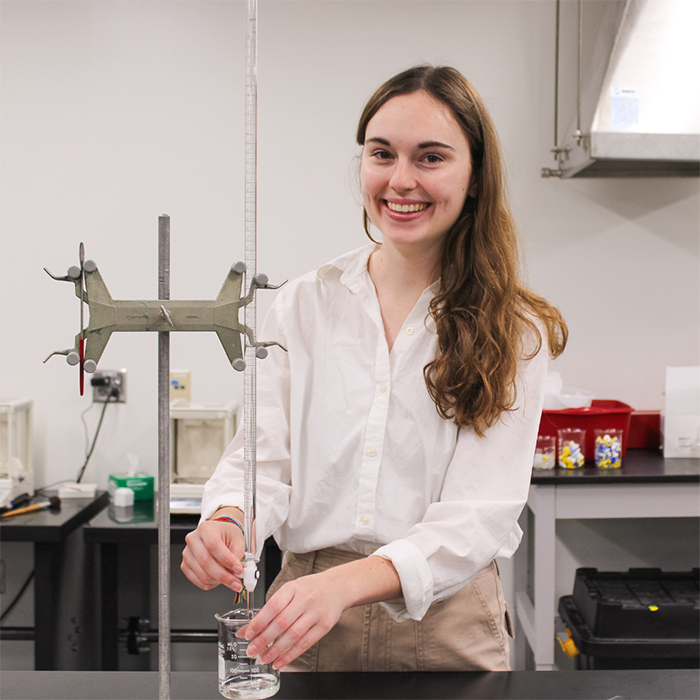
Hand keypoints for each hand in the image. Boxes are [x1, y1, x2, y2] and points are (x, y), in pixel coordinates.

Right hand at [181, 518, 244, 591]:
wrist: (219, 535)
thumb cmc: (227, 535)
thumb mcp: (237, 540)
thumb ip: (238, 556)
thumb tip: (238, 573)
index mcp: (206, 529)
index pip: (213, 545)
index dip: (226, 560)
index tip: (238, 569)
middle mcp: (193, 540)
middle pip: (206, 562)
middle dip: (224, 576)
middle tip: (237, 581)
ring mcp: (187, 554)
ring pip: (202, 575)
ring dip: (219, 581)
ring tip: (230, 580)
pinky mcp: (186, 566)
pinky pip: (198, 581)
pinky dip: (212, 584)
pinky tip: (220, 580)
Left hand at [238, 555, 400, 669]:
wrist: (337, 587)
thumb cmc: (309, 589)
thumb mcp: (289, 590)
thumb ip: (270, 609)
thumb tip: (249, 628)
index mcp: (293, 588)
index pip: (273, 606)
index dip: (259, 621)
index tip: (248, 634)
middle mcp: (305, 599)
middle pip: (282, 622)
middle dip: (264, 639)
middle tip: (252, 650)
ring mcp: (316, 613)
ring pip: (293, 635)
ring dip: (276, 650)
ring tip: (264, 658)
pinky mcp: (324, 626)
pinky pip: (305, 643)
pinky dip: (291, 655)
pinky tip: (280, 661)